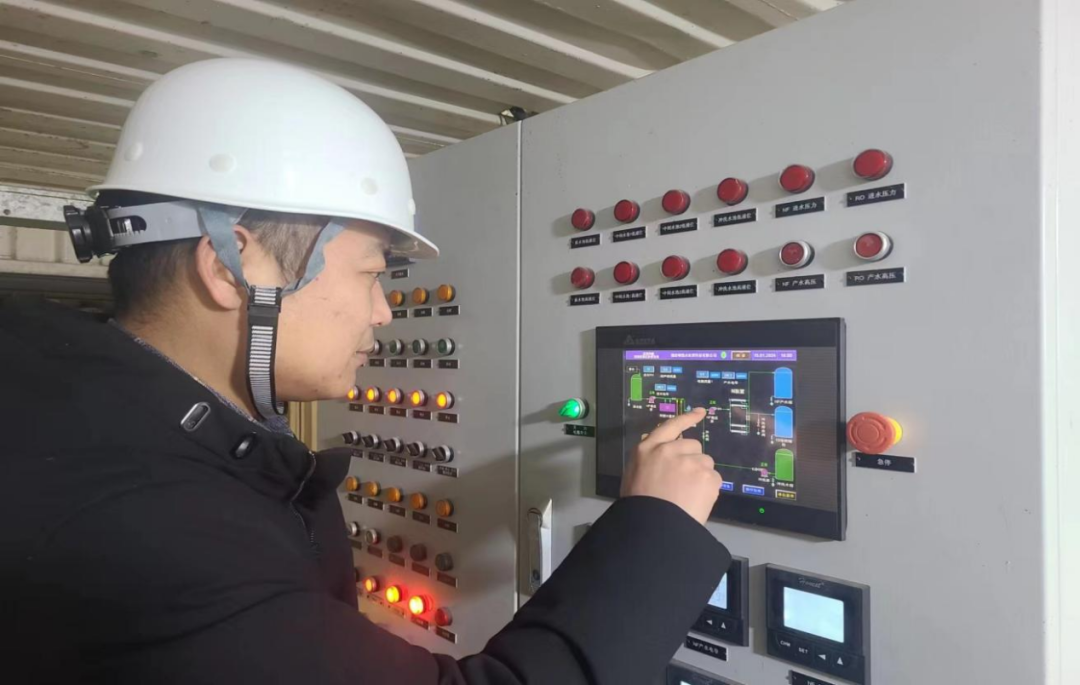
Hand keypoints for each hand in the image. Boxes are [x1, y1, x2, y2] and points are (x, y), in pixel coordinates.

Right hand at [621, 408, 722, 523]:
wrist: (652, 527)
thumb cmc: (638, 506)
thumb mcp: (633, 475)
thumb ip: (649, 460)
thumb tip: (664, 453)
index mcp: (647, 449)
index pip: (670, 426)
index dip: (687, 419)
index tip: (700, 413)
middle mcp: (669, 450)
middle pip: (693, 446)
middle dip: (692, 459)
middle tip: (684, 481)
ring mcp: (690, 461)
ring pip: (705, 462)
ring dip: (701, 475)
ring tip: (689, 495)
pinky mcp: (706, 476)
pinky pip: (714, 478)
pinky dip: (709, 489)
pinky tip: (696, 501)